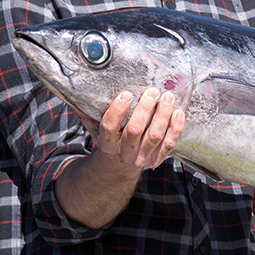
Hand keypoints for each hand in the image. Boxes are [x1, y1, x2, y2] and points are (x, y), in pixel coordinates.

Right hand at [56, 89, 184, 228]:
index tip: (126, 94)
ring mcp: (142, 158)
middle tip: (152, 91)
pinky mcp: (158, 159)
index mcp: (106, 144)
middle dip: (144, 109)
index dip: (117, 111)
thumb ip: (88, 111)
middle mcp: (124, 153)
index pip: (109, 128)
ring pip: (155, 136)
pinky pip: (169, 144)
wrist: (119, 166)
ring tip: (167, 97)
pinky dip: (176, 128)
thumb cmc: (109, 138)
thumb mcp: (95, 128)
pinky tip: (179, 112)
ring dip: (162, 115)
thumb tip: (75, 89)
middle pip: (135, 131)